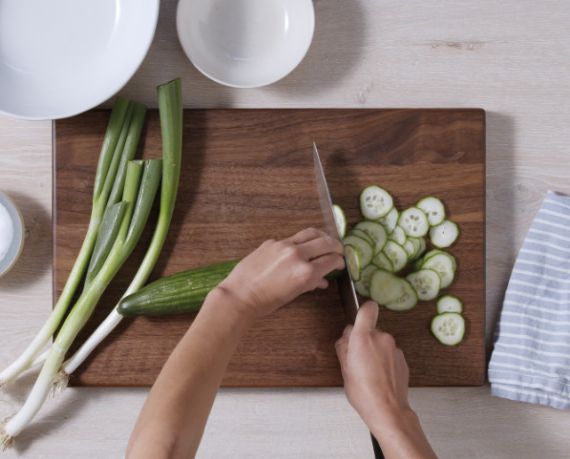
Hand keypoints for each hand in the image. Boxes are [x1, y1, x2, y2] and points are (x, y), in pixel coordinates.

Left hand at [218, 228, 344, 318]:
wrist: (240, 295)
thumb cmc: (266, 301)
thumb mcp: (294, 294)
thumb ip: (311, 284)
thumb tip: (323, 280)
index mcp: (306, 272)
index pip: (331, 260)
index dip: (339, 261)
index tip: (340, 262)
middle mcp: (298, 255)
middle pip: (325, 242)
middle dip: (335, 246)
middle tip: (338, 250)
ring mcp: (284, 245)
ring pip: (310, 233)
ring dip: (321, 236)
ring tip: (324, 241)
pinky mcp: (272, 242)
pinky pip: (292, 238)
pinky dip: (300, 242)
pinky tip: (299, 248)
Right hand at [335, 302, 411, 430]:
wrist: (387, 409)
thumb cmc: (364, 392)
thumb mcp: (344, 369)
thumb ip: (344, 347)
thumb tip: (346, 338)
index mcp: (363, 337)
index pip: (367, 309)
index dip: (363, 310)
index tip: (359, 317)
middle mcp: (381, 337)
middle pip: (371, 329)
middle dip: (364, 340)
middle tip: (357, 359)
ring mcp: (394, 347)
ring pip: (380, 342)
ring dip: (375, 351)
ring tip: (369, 372)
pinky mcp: (402, 358)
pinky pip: (389, 353)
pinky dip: (384, 360)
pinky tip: (379, 376)